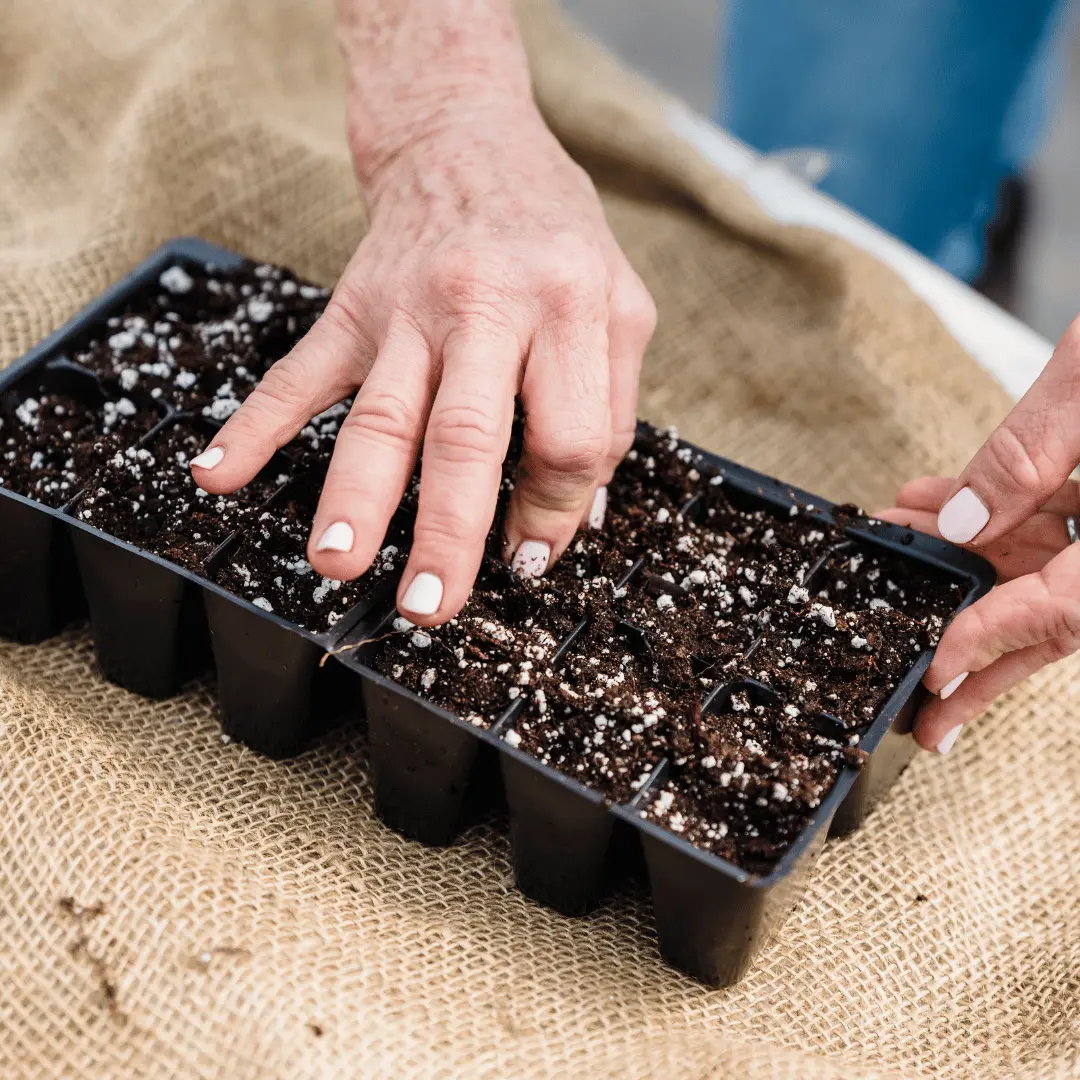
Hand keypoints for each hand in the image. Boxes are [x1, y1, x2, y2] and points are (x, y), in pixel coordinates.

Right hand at [192, 98, 654, 624]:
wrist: (467, 140)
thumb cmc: (556, 235)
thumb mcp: (620, 308)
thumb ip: (610, 409)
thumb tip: (572, 521)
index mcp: (567, 308)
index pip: (568, 437)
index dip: (553, 511)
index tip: (528, 558)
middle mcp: (483, 306)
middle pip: (465, 434)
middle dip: (447, 529)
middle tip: (430, 604)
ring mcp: (407, 309)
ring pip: (378, 413)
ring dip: (353, 493)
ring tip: (335, 561)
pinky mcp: (351, 308)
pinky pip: (298, 372)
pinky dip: (253, 425)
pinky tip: (216, 473)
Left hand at [877, 320, 1079, 752]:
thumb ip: (1028, 453)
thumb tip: (961, 520)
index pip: (1065, 610)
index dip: (993, 641)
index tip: (936, 670)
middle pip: (1058, 615)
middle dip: (984, 656)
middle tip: (924, 704)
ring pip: (1049, 565)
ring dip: (967, 560)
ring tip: (893, 555)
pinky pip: (1060, 517)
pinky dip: (997, 510)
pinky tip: (932, 501)